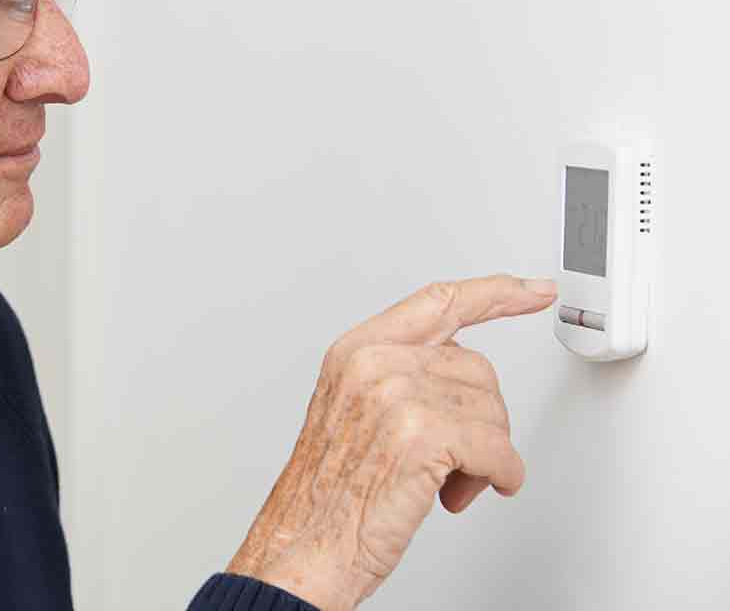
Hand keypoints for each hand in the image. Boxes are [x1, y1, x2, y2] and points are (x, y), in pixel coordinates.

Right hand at [226, 275, 556, 609]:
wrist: (304, 548)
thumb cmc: (327, 494)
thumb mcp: (352, 411)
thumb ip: (398, 375)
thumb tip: (457, 371)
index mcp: (356, 350)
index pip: (438, 302)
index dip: (495, 293)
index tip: (533, 290)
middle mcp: (375, 364)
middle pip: (476, 368)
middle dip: (480, 418)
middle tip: (455, 459)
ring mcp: (397, 395)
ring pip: (491, 410)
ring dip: (484, 455)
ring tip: (446, 482)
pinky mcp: (423, 435)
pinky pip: (497, 449)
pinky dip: (498, 475)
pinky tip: (471, 489)